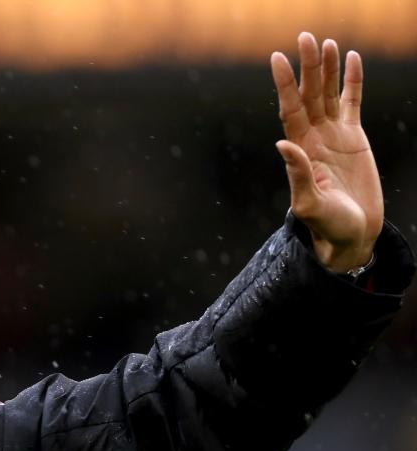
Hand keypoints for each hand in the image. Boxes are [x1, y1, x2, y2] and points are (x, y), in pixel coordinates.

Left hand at [271, 32, 382, 272]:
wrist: (351, 234)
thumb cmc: (327, 225)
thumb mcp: (309, 204)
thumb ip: (298, 175)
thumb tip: (283, 144)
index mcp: (299, 149)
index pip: (289, 108)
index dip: (284, 84)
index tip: (277, 58)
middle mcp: (312, 137)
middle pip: (308, 94)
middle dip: (308, 67)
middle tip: (305, 37)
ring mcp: (332, 134)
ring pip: (327, 94)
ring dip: (326, 69)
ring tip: (325, 42)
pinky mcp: (353, 136)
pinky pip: (352, 101)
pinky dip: (352, 81)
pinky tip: (351, 58)